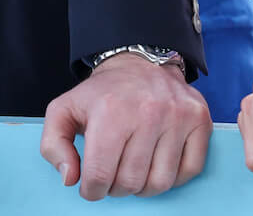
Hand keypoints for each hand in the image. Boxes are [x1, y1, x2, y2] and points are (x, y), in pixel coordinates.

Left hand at [39, 53, 210, 200]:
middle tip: (113, 174)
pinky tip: (157, 163)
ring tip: (134, 170)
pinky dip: (173, 177)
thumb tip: (70, 178)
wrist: (140, 62)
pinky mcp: (199, 120)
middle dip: (117, 188)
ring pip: (160, 183)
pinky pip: (189, 171)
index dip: (92, 189)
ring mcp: (178, 116)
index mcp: (110, 111)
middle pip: (131, 183)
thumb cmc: (102, 94)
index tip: (92, 183)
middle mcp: (148, 111)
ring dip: (144, 186)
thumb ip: (53, 145)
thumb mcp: (64, 110)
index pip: (100, 176)